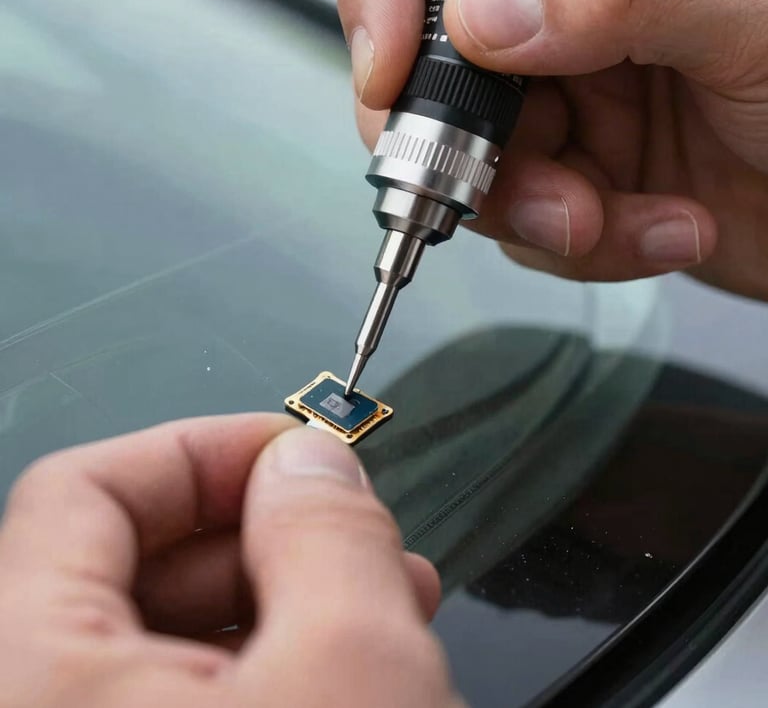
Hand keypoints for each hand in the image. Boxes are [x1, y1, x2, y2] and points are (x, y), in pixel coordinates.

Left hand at [0, 416, 463, 706]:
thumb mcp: (351, 668)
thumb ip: (327, 531)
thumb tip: (311, 459)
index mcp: (30, 678)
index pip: (83, 491)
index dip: (204, 449)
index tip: (294, 448)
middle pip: (129, 563)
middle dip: (265, 531)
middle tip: (359, 531)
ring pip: (166, 637)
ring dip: (282, 598)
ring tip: (386, 603)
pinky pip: (184, 697)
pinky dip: (269, 665)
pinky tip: (348, 665)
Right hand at [339, 0, 767, 300]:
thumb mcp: (755, 12)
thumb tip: (480, 16)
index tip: (388, 70)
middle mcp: (568, 1)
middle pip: (433, 55)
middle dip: (454, 137)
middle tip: (486, 182)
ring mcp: (567, 93)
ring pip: (472, 157)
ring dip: (529, 208)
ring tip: (606, 220)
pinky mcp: (576, 173)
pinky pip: (528, 220)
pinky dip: (584, 244)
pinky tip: (661, 229)